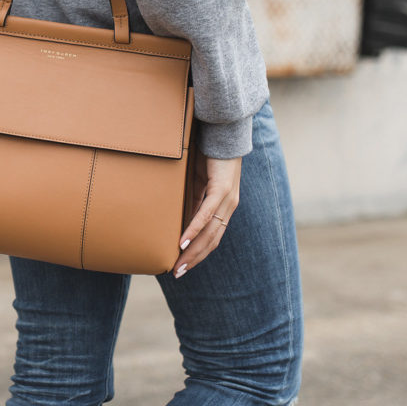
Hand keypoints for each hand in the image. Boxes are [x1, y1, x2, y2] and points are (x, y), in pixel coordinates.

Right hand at [173, 153, 241, 277]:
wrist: (223, 132)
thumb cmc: (210, 155)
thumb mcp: (199, 182)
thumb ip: (194, 199)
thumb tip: (183, 216)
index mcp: (224, 206)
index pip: (212, 238)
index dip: (199, 254)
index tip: (183, 266)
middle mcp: (229, 206)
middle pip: (211, 241)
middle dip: (194, 259)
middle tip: (177, 273)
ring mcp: (226, 199)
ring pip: (209, 233)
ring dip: (192, 251)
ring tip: (178, 264)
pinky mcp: (221, 189)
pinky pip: (206, 214)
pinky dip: (193, 230)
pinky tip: (182, 242)